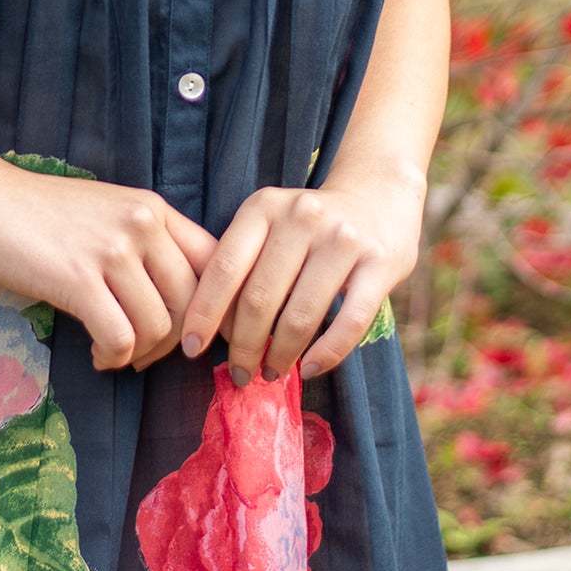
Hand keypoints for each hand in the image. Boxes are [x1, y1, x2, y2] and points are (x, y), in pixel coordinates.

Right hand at [0, 155, 215, 370]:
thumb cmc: (41, 214)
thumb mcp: (109, 214)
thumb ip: (149, 245)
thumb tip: (186, 304)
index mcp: (155, 210)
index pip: (217, 265)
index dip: (214, 310)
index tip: (196, 337)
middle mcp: (142, 225)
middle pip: (193, 303)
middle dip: (175, 342)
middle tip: (144, 353)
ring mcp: (111, 250)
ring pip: (158, 326)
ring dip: (140, 354)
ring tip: (116, 352)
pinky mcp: (77, 279)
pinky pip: (120, 338)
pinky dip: (113, 357)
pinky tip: (97, 354)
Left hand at [179, 171, 423, 385]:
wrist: (379, 196)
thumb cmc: (309, 226)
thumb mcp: (269, 224)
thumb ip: (242, 262)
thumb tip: (209, 329)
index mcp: (264, 207)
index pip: (225, 268)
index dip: (204, 313)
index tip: (191, 349)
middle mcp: (302, 217)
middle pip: (260, 298)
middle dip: (244, 347)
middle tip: (241, 374)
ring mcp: (343, 239)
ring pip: (301, 315)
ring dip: (281, 356)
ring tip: (272, 373)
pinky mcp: (379, 263)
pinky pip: (349, 322)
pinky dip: (326, 354)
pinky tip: (309, 369)